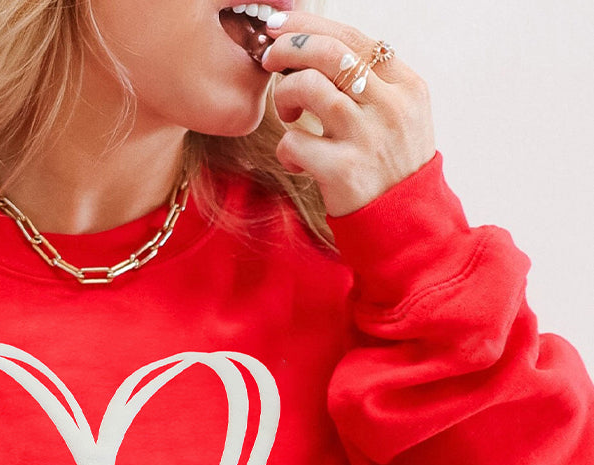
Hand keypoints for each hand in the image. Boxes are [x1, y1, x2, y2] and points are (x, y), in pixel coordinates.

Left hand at [261, 12, 435, 217]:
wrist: (405, 226)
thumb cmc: (393, 167)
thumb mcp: (401, 117)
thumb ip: (372, 82)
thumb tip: (318, 47)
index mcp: (406, 86)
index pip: (353, 38)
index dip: (309, 26)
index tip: (281, 27)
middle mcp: (389, 107)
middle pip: (328, 52)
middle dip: (289, 47)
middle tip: (270, 59)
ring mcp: (366, 138)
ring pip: (308, 87)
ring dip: (284, 95)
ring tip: (288, 114)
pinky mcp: (343, 171)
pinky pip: (294, 141)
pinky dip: (285, 148)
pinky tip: (296, 160)